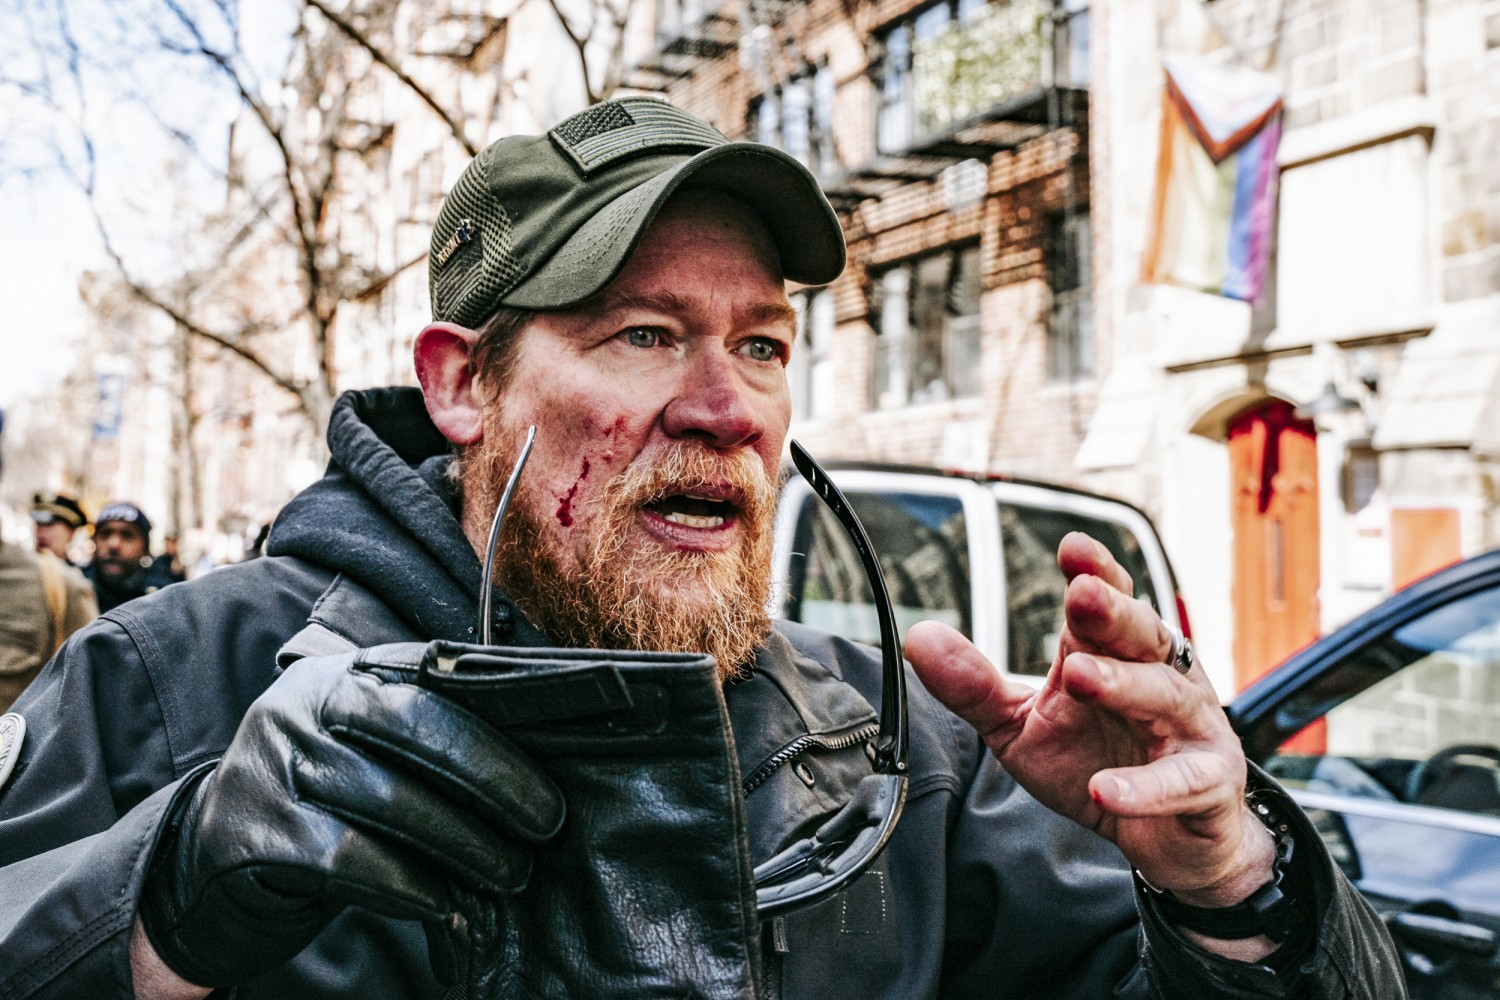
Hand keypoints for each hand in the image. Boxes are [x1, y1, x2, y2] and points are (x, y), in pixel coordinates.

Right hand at [137, 653, 564, 988]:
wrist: (213, 860)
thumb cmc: (326, 801)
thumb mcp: (368, 749)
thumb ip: (433, 739)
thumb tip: (539, 765)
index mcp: (345, 673)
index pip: (433, 678)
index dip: (500, 720)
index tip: (558, 763)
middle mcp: (305, 704)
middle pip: (416, 728)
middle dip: (494, 779)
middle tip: (545, 824)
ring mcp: (274, 763)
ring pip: (389, 797)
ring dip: (463, 842)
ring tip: (509, 871)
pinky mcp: (255, 830)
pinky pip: (346, 856)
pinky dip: (404, 881)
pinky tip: (440, 899)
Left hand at [905, 533, 1272, 908]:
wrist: (1167, 840)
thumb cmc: (1097, 764)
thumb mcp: (1023, 728)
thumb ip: (975, 687)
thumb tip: (918, 636)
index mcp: (1114, 655)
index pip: (1111, 602)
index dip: (1096, 572)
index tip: (1071, 549)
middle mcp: (1161, 679)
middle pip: (1144, 634)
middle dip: (1115, 612)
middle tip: (1081, 595)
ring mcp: (1190, 730)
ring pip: (1168, 696)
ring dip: (1126, 683)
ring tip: (1082, 676)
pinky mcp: (1209, 784)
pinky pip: (1183, 781)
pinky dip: (1146, 786)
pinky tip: (1105, 789)